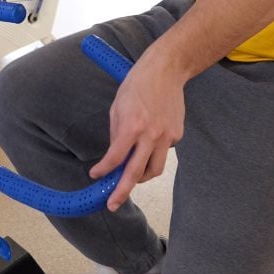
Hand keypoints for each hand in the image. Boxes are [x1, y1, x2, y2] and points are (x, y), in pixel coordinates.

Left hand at [88, 55, 185, 210]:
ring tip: (131, 179)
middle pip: (136, 174)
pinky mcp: (177, 134)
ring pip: (154, 170)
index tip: (96, 176)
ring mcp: (167, 136)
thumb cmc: (137, 84)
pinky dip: (154, 154)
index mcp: (132, 126)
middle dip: (123, 191)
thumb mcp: (118, 106)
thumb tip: (114, 154)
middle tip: (113, 203)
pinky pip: (164, 153)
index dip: (104, 171)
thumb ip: (116, 132)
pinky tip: (148, 145)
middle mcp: (151, 135)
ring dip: (141, 178)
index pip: (115, 158)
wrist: (167, 70)